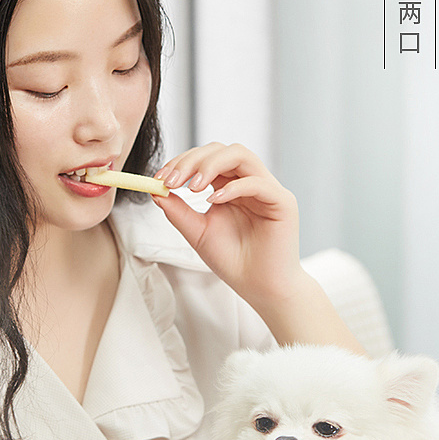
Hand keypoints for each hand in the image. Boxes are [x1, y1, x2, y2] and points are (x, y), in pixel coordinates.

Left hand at [158, 143, 300, 334]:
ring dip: (212, 165)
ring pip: (241, 155)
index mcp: (230, 186)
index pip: (206, 158)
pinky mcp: (283, 202)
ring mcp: (267, 189)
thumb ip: (179, 211)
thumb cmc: (233, 261)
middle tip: (172, 180)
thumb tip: (155, 191)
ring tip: (194, 187)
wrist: (259, 289)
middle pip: (221, 150)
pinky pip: (258, 182)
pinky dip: (234, 187)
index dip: (182, 163)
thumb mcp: (198, 233)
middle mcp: (249, 182)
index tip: (160, 179)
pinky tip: (215, 201)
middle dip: (193, 161)